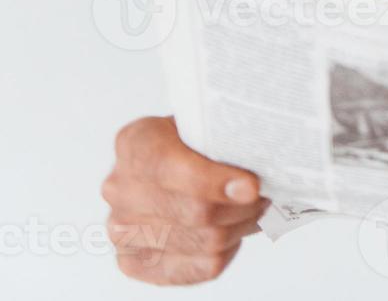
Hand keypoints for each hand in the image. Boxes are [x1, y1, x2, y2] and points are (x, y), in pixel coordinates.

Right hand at [102, 115, 269, 283]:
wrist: (168, 159)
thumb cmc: (195, 139)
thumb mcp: (207, 120)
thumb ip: (225, 137)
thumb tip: (262, 159)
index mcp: (137, 143)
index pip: (171, 168)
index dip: (213, 182)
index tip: (251, 187)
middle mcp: (120, 188)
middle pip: (196, 212)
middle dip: (243, 207)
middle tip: (266, 195)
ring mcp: (122, 229)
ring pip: (204, 241)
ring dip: (241, 227)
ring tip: (255, 211)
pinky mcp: (135, 262)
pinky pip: (200, 267)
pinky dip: (228, 251)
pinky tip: (233, 233)